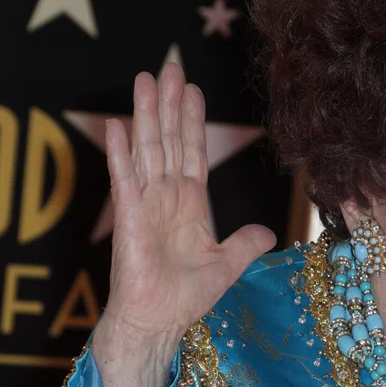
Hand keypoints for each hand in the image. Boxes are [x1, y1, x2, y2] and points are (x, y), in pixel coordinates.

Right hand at [92, 63, 275, 386]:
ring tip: (145, 79)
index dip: (192, 121)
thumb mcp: (227, 265)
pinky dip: (120, 152)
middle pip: (169, 140)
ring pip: (148, 149)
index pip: (192, 152)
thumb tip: (269, 231)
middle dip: (170, 104)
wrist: (158, 320)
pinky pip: (125, 178)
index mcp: (190, 203)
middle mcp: (166, 196)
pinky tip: (117, 124)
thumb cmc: (185, 297)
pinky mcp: (129, 217)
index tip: (193, 90)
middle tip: (170, 66)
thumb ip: (245, 243)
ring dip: (146, 114)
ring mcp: (146, 203)